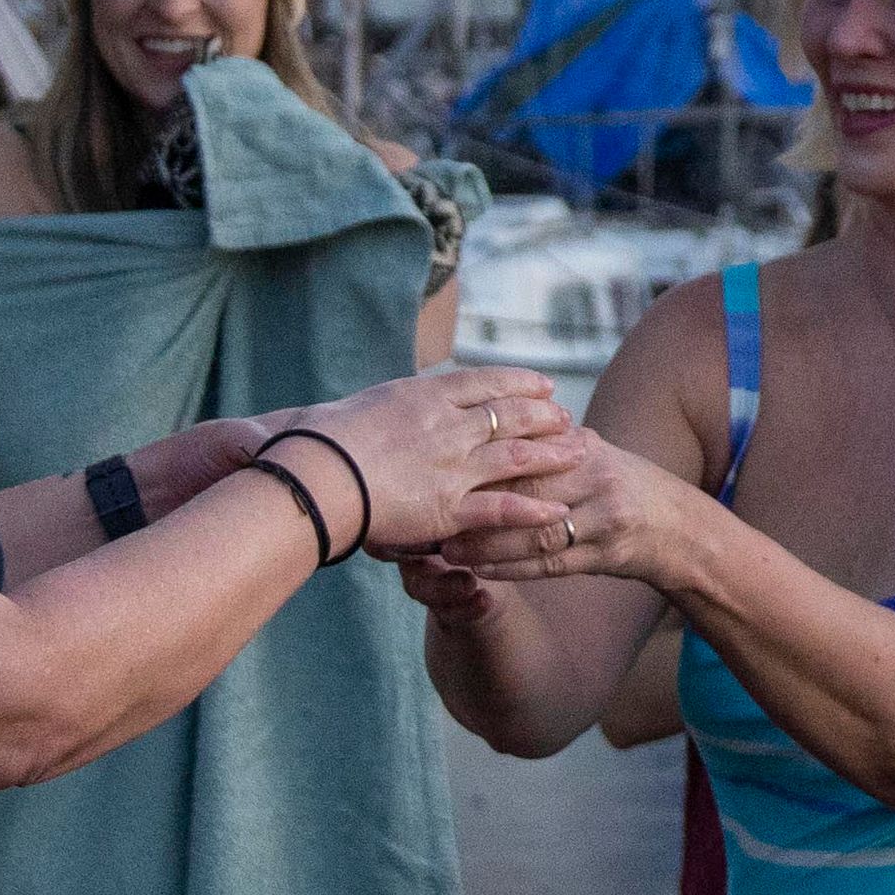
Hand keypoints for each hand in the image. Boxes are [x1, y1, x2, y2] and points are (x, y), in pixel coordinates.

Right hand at [285, 363, 578, 557]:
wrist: (315, 475)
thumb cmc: (315, 442)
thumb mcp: (351, 409)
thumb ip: (378, 410)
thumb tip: (377, 409)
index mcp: (421, 396)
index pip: (481, 383)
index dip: (516, 383)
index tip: (542, 383)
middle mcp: (445, 426)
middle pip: (508, 415)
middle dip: (542, 415)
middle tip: (566, 416)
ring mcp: (451, 467)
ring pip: (516, 456)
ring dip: (551, 454)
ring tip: (579, 452)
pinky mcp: (449, 508)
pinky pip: (502, 509)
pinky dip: (533, 510)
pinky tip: (558, 511)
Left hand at [402, 422, 660, 585]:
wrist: (678, 528)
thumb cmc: (620, 485)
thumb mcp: (590, 455)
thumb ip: (545, 443)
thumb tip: (486, 421)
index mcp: (586, 448)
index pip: (524, 449)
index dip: (477, 460)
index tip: (435, 467)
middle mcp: (597, 478)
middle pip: (526, 490)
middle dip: (474, 503)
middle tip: (429, 513)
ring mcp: (604, 519)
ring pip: (535, 533)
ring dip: (487, 544)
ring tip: (445, 550)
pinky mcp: (606, 555)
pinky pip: (551, 565)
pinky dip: (513, 569)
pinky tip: (481, 572)